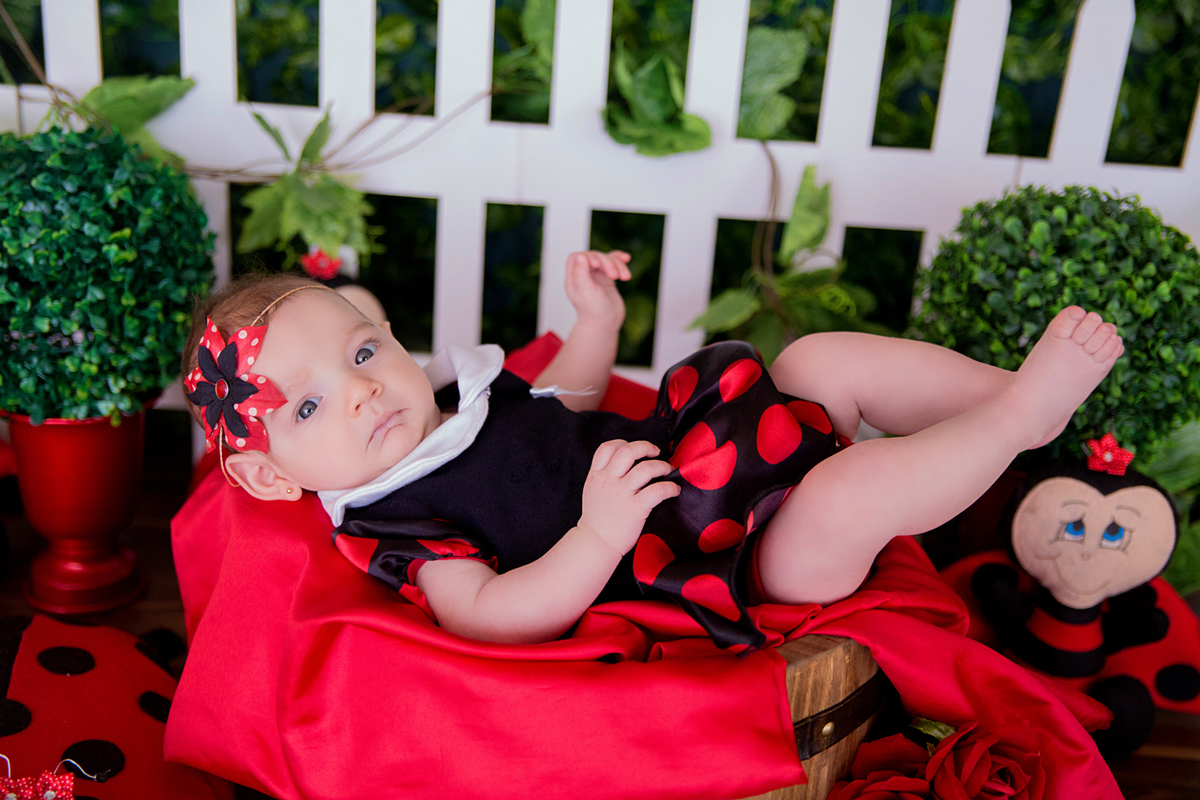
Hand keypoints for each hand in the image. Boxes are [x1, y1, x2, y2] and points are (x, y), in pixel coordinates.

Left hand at [565, 250, 630, 332]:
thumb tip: (581, 256)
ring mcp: (596, 277)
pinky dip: (620, 262)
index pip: (577, 257)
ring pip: (606, 260)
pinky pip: (613, 265)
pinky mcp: (607, 279)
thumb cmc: (594, 312)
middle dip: (607, 262)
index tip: (597, 265)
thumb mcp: (586, 292)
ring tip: (626, 277)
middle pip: (594, 256)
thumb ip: (581, 274)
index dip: (588, 256)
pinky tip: (627, 259)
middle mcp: (584, 276)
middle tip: (614, 276)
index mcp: (574, 279)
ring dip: (617, 265)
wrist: (606, 325)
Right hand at [578, 439, 679, 555]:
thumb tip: (625, 464)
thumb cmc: (598, 519)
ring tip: (667, 470)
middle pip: (628, 451)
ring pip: (645, 468)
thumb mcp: (593, 490)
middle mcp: (608, 481)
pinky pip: (657, 490)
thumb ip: (605, 475)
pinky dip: (670, 487)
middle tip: (655, 453)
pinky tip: (674, 490)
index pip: (607, 448)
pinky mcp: (636, 508)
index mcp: (596, 475)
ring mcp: (622, 494)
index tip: (636, 450)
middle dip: (646, 447)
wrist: (596, 543)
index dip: (623, 443)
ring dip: (661, 466)